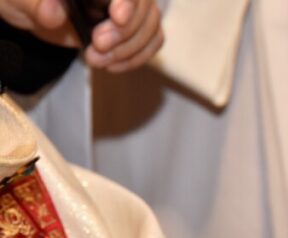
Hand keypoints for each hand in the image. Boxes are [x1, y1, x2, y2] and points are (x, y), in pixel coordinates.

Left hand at [0, 0, 162, 71]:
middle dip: (124, 32)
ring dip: (129, 49)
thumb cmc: (25, 0)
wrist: (31, 14)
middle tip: (98, 46)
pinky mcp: (133, 26)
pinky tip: (113, 64)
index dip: (127, 2)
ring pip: (151, 24)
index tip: (117, 17)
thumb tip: (53, 13)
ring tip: (97, 59)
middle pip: (144, 6)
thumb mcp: (19, 0)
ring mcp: (128, 6)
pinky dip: (137, 56)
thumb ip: (36, 4)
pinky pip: (153, 39)